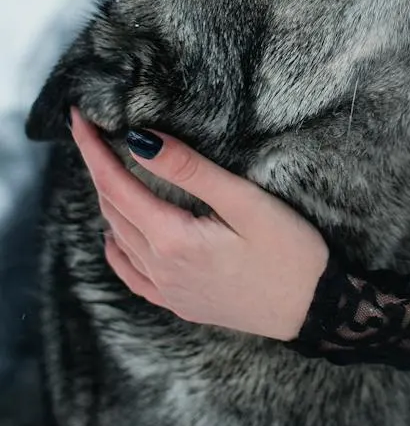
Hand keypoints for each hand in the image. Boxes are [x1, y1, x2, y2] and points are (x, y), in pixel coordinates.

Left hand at [70, 107, 329, 340]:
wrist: (315, 309)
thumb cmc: (290, 251)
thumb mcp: (245, 202)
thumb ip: (191, 171)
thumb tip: (141, 141)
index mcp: (172, 240)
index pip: (116, 185)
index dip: (93, 150)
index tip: (77, 117)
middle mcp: (161, 269)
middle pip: (112, 209)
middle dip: (97, 168)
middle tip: (89, 131)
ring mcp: (169, 290)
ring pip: (119, 239)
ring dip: (107, 201)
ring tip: (104, 168)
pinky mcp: (182, 303)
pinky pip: (132, 275)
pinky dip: (117, 248)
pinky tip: (116, 237)